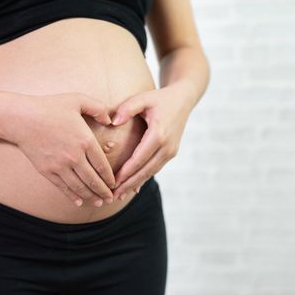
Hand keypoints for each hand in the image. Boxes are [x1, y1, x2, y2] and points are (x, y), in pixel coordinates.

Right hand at [9, 92, 115, 206]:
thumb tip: (110, 120)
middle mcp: (74, 156)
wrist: (22, 118)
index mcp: (85, 140)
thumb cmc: (50, 107)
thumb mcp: (78, 99)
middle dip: (104, 192)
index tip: (115, 184)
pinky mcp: (47, 171)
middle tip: (111, 198)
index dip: (110, 178)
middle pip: (93, 180)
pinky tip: (80, 201)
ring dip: (91, 197)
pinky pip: (63, 187)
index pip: (102, 165)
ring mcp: (60, 166)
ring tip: (99, 202)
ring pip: (80, 187)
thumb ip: (98, 108)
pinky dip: (73, 196)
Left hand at [109, 84, 193, 199]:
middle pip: (145, 171)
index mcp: (159, 134)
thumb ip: (127, 108)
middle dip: (128, 185)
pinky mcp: (170, 153)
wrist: (183, 99)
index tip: (111, 182)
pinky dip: (143, 178)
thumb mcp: (143, 98)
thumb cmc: (160, 98)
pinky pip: (155, 169)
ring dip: (135, 184)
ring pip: (150, 172)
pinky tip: (132, 188)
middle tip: (111, 196)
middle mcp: (167, 146)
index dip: (125, 172)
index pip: (139, 158)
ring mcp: (171, 151)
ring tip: (118, 195)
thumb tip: (113, 122)